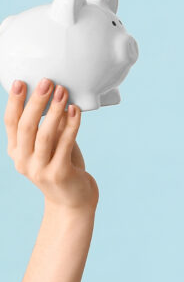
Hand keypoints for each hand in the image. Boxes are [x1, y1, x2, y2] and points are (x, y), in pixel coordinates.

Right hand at [5, 79, 96, 211]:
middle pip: (26, 127)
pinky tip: (76, 110)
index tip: (20, 82)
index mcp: (17, 152)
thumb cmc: (64, 165)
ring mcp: (40, 169)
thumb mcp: (53, 144)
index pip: (10, 123)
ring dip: (54, 111)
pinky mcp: (59, 174)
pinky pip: (65, 144)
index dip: (14, 102)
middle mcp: (23, 161)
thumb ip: (51, 124)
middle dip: (36, 102)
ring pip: (44, 135)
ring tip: (63, 91)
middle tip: (47, 82)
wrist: (74, 200)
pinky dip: (71, 125)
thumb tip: (56, 93)